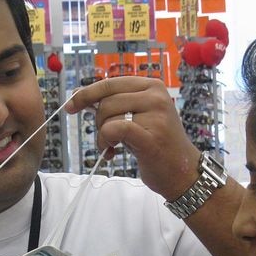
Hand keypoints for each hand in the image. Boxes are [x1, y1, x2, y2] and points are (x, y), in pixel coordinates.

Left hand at [65, 76, 200, 199]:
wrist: (183, 172)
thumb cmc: (158, 145)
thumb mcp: (141, 115)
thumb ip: (119, 103)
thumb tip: (82, 97)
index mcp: (153, 86)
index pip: (110, 83)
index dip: (86, 94)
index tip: (72, 105)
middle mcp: (156, 96)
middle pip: (106, 101)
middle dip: (98, 122)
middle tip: (107, 139)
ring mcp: (156, 115)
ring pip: (108, 116)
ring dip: (102, 136)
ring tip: (112, 148)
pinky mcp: (151, 136)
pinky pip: (115, 129)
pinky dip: (107, 140)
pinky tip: (112, 152)